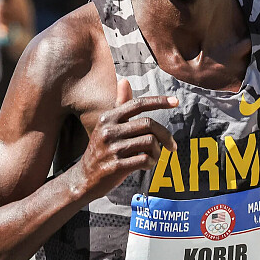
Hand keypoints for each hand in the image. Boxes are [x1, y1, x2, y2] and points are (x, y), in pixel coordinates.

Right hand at [74, 79, 177, 199]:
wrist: (84, 178)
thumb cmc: (101, 150)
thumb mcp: (107, 126)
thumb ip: (119, 105)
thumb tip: (124, 80)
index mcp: (108, 117)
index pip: (138, 104)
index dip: (159, 101)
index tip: (176, 101)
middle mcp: (109, 130)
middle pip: (148, 124)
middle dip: (165, 135)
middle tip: (171, 145)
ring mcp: (112, 149)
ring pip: (150, 142)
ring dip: (158, 152)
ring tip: (155, 157)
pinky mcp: (116, 166)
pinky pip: (145, 160)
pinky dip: (151, 163)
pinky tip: (147, 165)